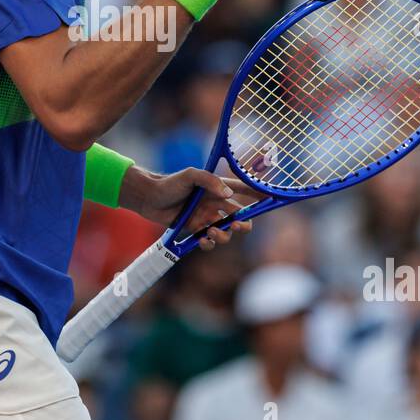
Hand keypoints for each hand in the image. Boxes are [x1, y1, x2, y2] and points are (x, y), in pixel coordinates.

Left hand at [119, 166, 263, 249]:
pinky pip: (209, 242)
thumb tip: (228, 194)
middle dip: (243, 225)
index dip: (258, 194)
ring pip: (226, 233)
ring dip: (223, 236)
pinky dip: (208, 244)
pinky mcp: (195, 230)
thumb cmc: (169, 183)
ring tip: (211, 232)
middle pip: (240, 217)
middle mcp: (215, 204)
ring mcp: (206, 218)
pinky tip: (202, 239)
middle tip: (236, 226)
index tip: (271, 198)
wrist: (148, 198)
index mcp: (217, 188)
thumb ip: (209, 181)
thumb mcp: (190, 175)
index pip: (243, 190)